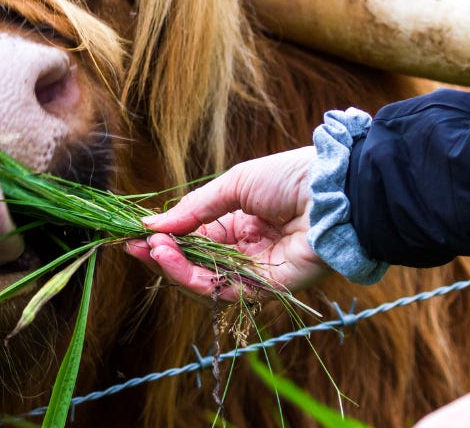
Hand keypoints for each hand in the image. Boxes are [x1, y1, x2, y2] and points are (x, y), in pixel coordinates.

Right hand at [125, 146, 329, 300]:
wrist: (334, 191)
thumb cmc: (290, 178)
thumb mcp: (233, 184)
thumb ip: (193, 209)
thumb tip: (151, 224)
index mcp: (239, 224)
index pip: (193, 239)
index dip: (165, 238)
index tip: (135, 233)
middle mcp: (244, 251)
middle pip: (194, 264)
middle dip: (162, 256)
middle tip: (136, 245)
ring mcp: (255, 272)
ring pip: (202, 281)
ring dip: (172, 268)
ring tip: (152, 249)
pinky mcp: (267, 289)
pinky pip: (222, 291)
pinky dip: (192, 278)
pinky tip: (171, 258)